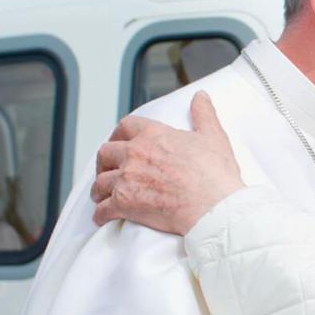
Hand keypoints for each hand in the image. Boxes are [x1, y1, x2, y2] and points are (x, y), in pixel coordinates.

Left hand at [92, 91, 243, 234]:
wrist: (214, 206)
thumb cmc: (215, 174)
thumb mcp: (213, 137)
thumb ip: (203, 114)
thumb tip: (201, 97)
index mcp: (153, 135)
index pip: (125, 127)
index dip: (118, 134)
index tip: (119, 141)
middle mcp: (135, 153)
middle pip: (105, 153)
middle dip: (103, 162)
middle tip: (108, 169)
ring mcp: (127, 178)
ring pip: (99, 183)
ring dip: (99, 190)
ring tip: (102, 196)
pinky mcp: (124, 203)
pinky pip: (102, 209)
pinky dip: (101, 215)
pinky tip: (103, 217)